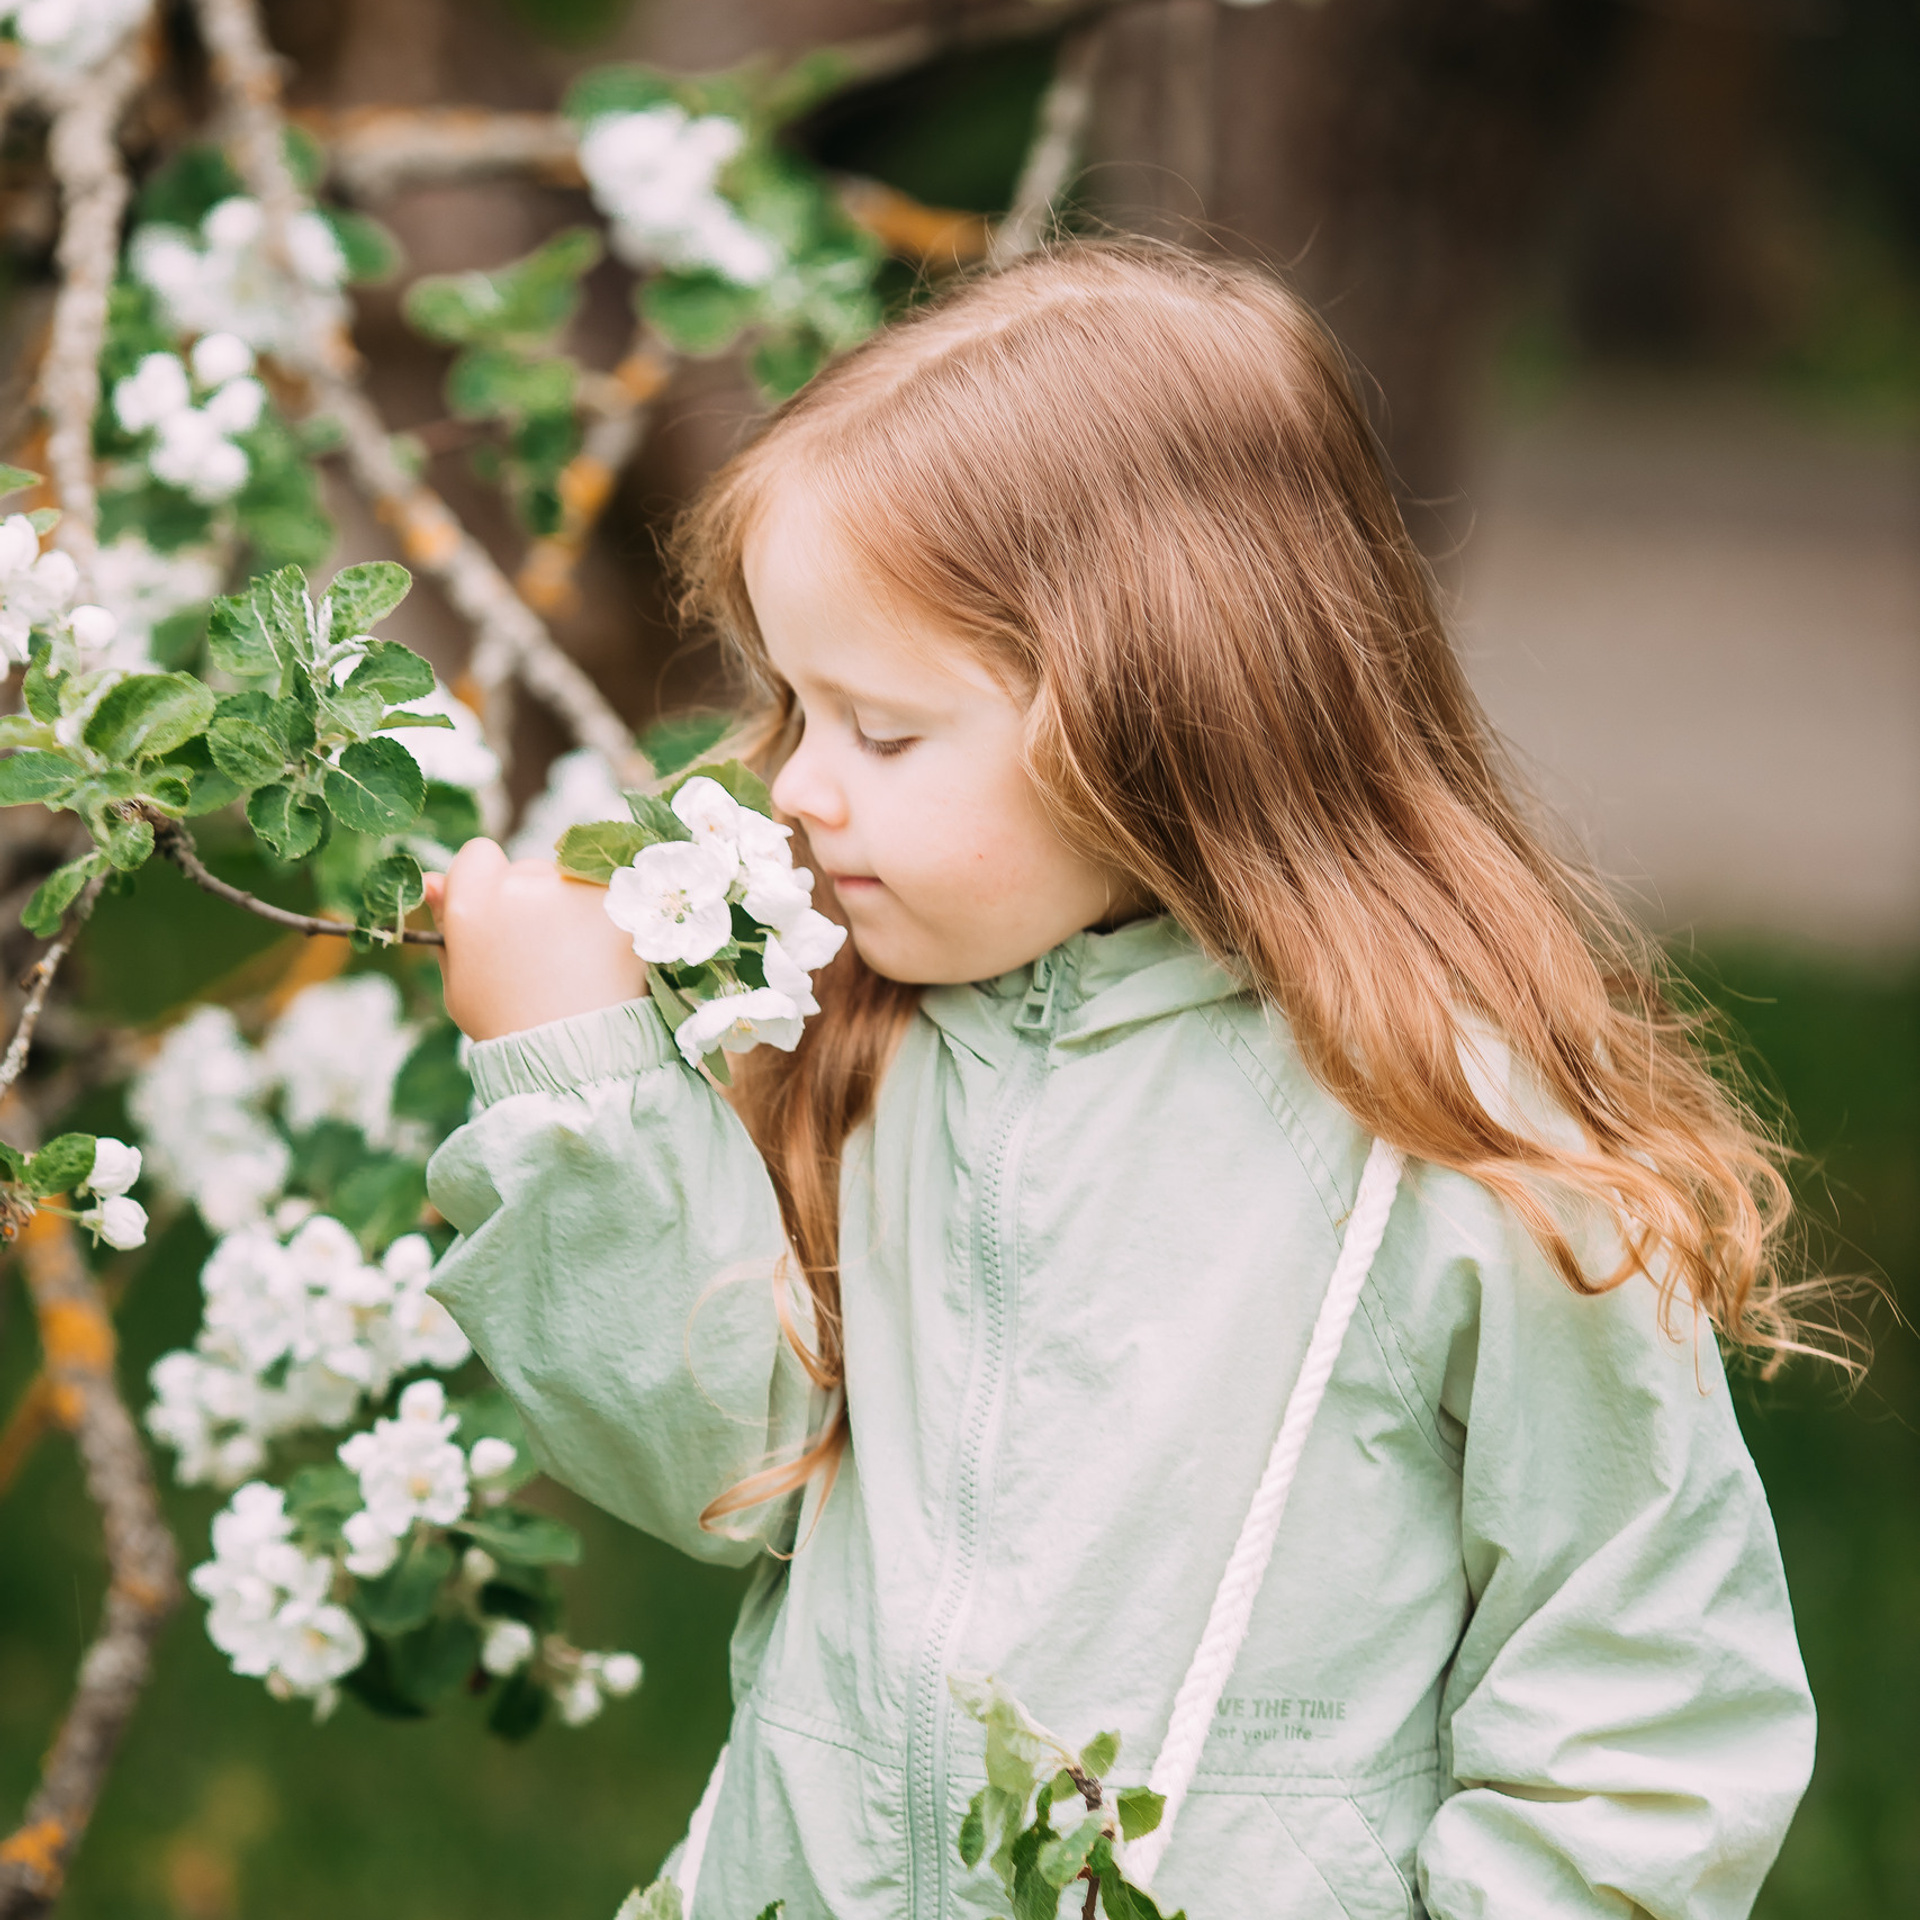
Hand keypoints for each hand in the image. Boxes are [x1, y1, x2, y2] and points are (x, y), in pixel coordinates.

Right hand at [424, 839, 646, 1041]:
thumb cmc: (507, 1023)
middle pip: (526, 869)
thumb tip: (431, 880)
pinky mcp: (618, 901)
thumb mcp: (460, 980)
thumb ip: (446, 924)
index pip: (478, 855)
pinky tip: (599, 958)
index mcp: (474, 902)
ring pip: (569, 880)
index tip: (497, 915)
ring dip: (570, 906)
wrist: (572, 1057)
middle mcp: (523, 886)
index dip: (484, 883)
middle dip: (531, 900)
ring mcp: (575, 890)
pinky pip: (607, 895)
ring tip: (573, 962)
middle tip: (540, 954)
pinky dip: (605, 919)